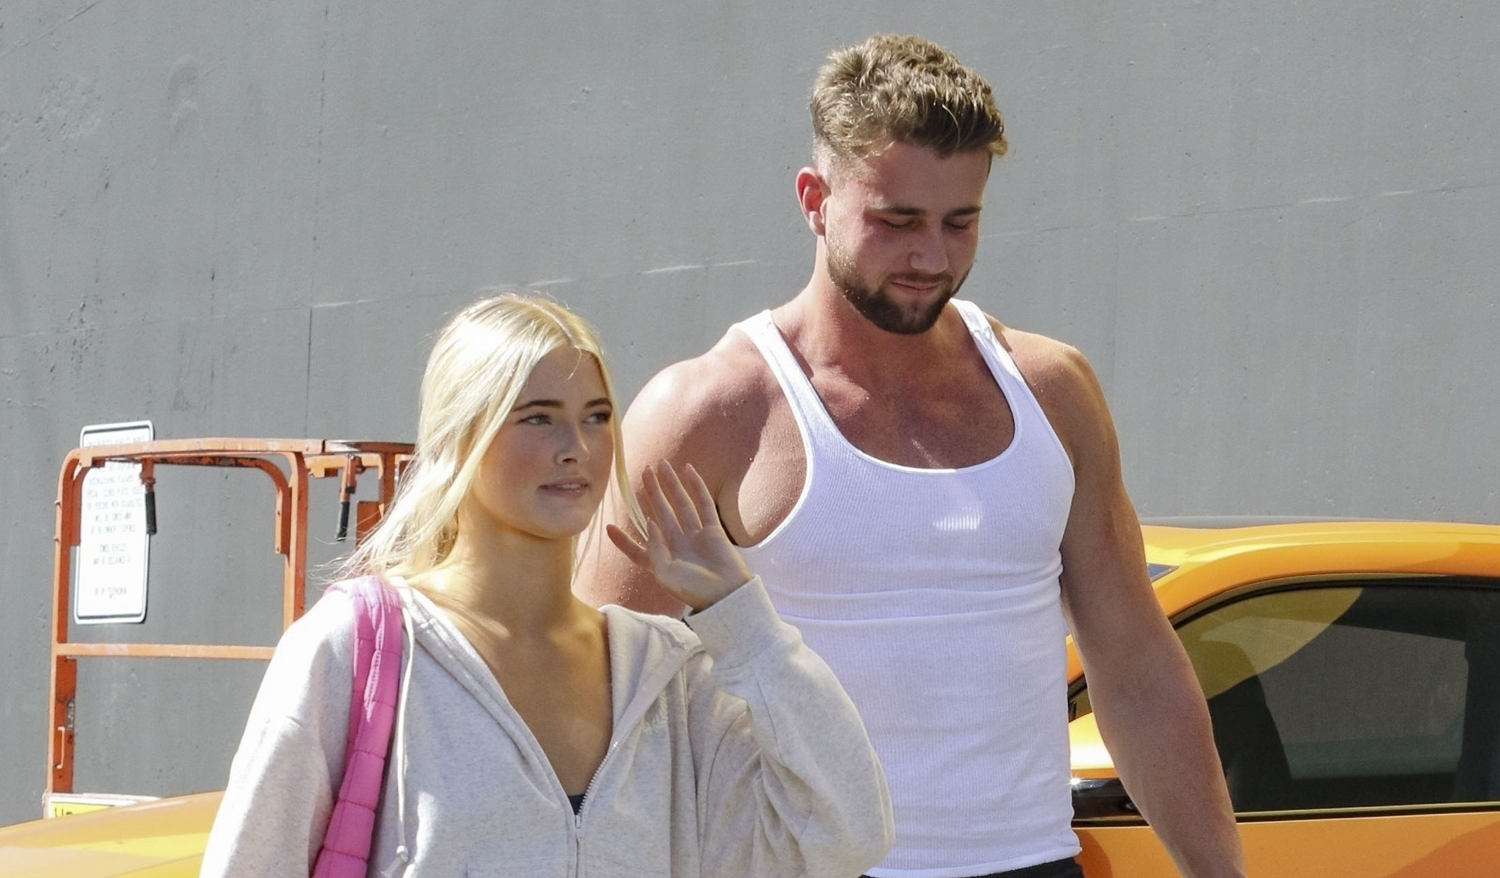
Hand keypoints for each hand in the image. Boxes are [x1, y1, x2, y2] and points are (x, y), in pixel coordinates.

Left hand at [605, 461, 753, 612]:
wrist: (725, 596)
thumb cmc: (692, 590)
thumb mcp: (663, 573)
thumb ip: (653, 547)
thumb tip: (649, 520)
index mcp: (662, 562)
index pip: (638, 549)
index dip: (624, 540)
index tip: (610, 527)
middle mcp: (677, 546)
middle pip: (661, 514)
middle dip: (653, 493)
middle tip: (644, 471)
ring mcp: (695, 536)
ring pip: (680, 504)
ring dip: (671, 485)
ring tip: (662, 465)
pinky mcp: (713, 530)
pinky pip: (703, 504)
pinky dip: (696, 487)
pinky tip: (688, 471)